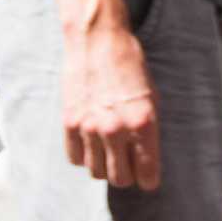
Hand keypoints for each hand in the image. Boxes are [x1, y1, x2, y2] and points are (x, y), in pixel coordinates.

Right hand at [58, 0, 160, 190]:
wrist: (98, 40)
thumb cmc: (130, 66)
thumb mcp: (152, 97)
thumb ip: (147, 132)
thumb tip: (145, 162)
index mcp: (143, 123)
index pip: (147, 175)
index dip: (148, 180)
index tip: (147, 178)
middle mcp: (116, 129)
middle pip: (120, 179)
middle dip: (127, 174)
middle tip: (128, 162)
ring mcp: (90, 127)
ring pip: (97, 171)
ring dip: (104, 165)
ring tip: (109, 148)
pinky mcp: (69, 123)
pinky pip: (75, 158)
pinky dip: (84, 155)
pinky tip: (91, 141)